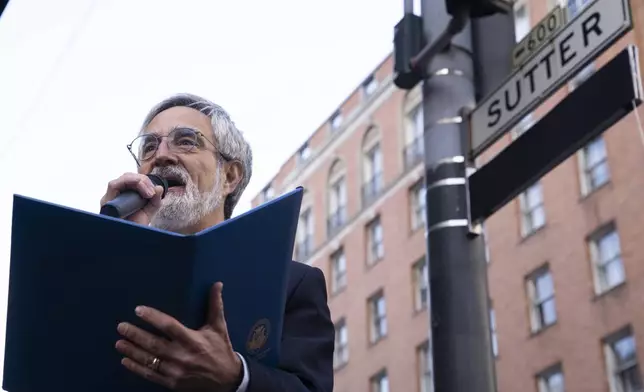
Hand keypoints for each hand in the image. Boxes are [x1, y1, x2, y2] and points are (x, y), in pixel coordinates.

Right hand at [100, 173, 163, 224]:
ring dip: (137, 182)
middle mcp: (115, 196)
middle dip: (142, 180)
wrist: (128, 240)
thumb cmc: (135, 226)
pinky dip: (129, 184)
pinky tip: (142, 194)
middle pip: (126, 176)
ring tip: (148, 194)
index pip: (132, 180)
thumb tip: (159, 188)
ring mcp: (109, 198)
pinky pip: (113, 185)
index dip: (145, 181)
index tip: (154, 192)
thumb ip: (155, 200)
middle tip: (152, 192)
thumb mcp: (149, 212)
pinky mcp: (106, 202)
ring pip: (120, 179)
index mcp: (124, 196)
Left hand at [115, 282, 241, 391]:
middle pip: (154, 344)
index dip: (153, 318)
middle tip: (121, 326)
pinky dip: (136, 368)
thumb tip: (217, 284)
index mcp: (193, 340)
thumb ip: (215, 305)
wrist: (227, 380)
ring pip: (149, 360)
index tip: (139, 310)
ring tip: (119, 342)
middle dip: (136, 335)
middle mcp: (182, 355)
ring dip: (132, 351)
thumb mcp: (219, 327)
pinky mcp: (172, 382)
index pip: (169, 326)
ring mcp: (175, 371)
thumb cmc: (221, 349)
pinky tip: (125, 360)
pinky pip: (150, 375)